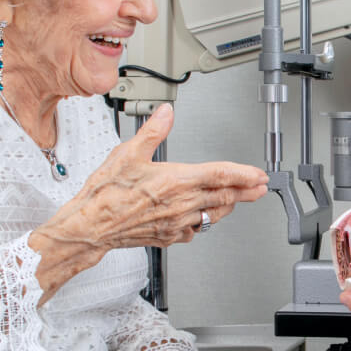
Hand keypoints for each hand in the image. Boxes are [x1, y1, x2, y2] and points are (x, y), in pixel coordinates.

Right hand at [30, 103, 269, 295]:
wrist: (90, 226)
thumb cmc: (105, 194)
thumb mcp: (128, 153)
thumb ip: (152, 132)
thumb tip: (166, 113)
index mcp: (175, 181)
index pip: (219, 175)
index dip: (243, 174)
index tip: (258, 174)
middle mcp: (180, 204)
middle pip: (224, 197)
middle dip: (245, 191)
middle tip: (260, 188)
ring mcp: (176, 223)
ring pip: (212, 215)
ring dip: (228, 206)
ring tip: (237, 200)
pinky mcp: (168, 237)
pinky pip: (194, 230)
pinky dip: (203, 222)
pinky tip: (203, 218)